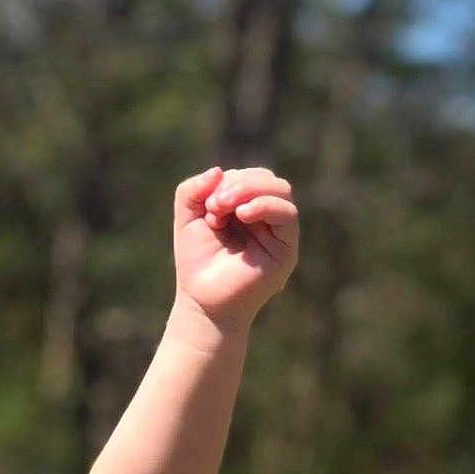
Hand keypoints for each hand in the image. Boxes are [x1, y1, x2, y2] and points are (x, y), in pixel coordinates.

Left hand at [173, 165, 299, 332]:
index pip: (248, 175)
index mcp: (246, 207)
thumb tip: (218, 170)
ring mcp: (278, 231)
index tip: (207, 204)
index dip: (228, 181)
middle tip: (214, 205)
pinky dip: (265, 206)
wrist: (203, 302)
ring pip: (280, 190)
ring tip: (224, 208)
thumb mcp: (187, 221)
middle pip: (266, 178)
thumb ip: (192, 190)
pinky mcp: (287, 248)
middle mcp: (266, 216)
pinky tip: (243, 213)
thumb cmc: (197, 264)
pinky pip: (287, 214)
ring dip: (250, 190)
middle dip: (239, 184)